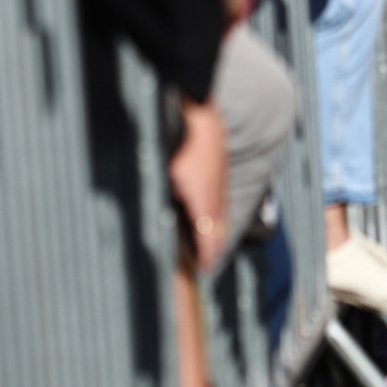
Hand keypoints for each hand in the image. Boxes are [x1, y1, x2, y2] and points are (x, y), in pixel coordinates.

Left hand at [169, 98, 228, 270]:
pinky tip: (212, 215)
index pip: (208, 238)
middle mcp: (215, 197)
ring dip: (217, 233)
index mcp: (202, 202)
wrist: (200, 119)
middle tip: (207, 262)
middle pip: (218, 230)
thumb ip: (168, 199)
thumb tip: (165, 216)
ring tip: (211, 245)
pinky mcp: (220, 174)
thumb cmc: (182, 147)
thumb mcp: (168, 177)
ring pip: (221, 216)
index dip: (206, 255)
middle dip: (213, 248)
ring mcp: (220, 185)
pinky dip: (218, 215)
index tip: (204, 267)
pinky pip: (222, 202)